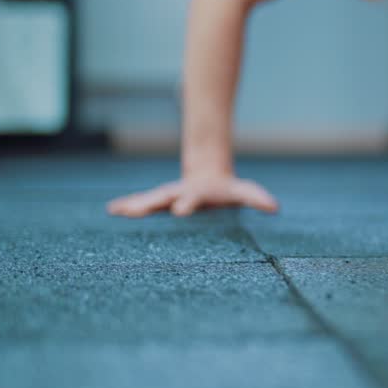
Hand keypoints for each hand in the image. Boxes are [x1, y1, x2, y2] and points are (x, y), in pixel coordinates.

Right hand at [107, 172, 279, 217]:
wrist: (210, 175)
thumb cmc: (228, 190)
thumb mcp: (244, 192)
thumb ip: (257, 198)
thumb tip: (274, 207)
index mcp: (199, 192)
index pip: (193, 198)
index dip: (188, 203)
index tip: (179, 211)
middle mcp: (180, 193)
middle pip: (165, 197)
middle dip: (153, 204)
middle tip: (139, 212)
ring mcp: (168, 195)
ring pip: (150, 200)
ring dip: (135, 205)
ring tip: (119, 211)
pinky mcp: (160, 200)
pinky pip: (141, 203)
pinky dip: (128, 206)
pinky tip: (113, 210)